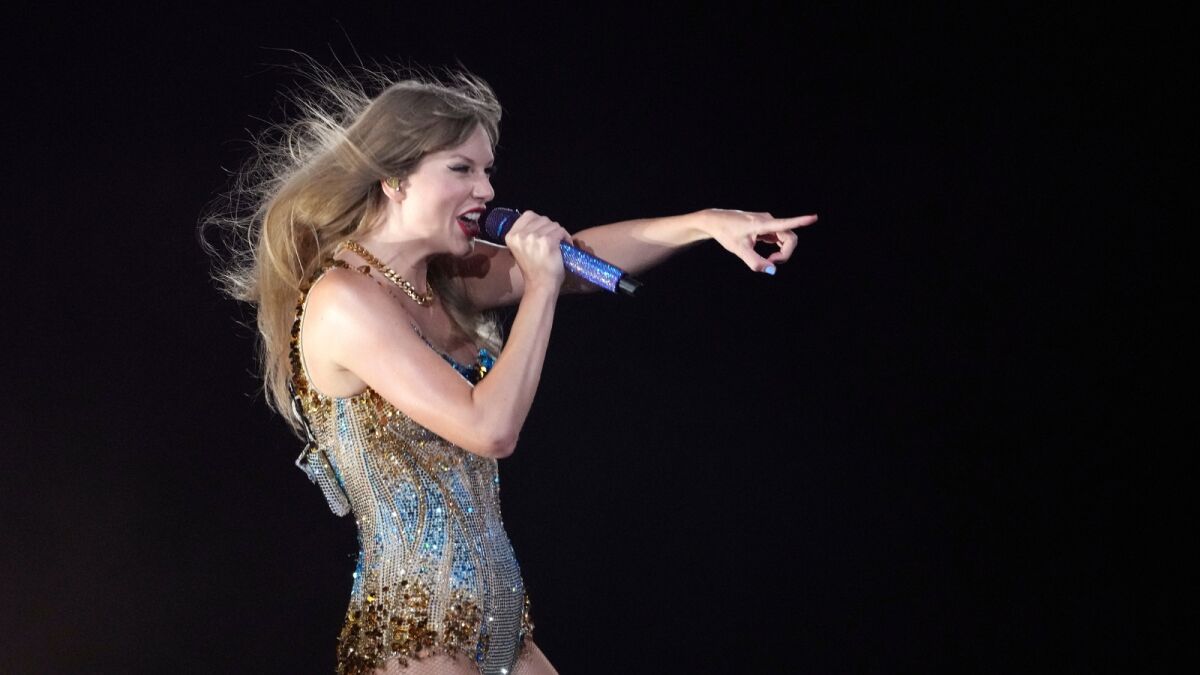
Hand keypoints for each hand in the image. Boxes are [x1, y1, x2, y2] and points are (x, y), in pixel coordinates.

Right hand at [504, 210, 569, 289]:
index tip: (544, 232)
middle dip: (550, 228)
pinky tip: (566, 245)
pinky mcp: (547, 241)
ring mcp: (533, 237)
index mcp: (511, 236)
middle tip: (554, 240)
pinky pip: (561, 231)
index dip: (539, 222)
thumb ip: (525, 234)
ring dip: (559, 233)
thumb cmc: (533, 269)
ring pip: (553, 224)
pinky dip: (566, 237)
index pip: (528, 215)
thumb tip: (538, 222)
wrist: (540, 286)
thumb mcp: (521, 249)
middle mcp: (520, 235)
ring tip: (560, 244)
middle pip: (542, 219)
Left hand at [702, 209, 816, 273]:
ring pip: (785, 238)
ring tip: (769, 260)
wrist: (715, 221)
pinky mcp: (765, 226)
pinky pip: (778, 238)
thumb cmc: (726, 233)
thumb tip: (772, 271)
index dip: (801, 221)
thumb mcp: (739, 250)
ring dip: (781, 252)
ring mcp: (767, 223)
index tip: (814, 217)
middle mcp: (768, 221)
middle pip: (789, 237)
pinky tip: (768, 255)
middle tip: (771, 263)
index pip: (785, 224)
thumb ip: (755, 262)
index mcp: (762, 224)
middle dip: (786, 253)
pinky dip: (777, 248)